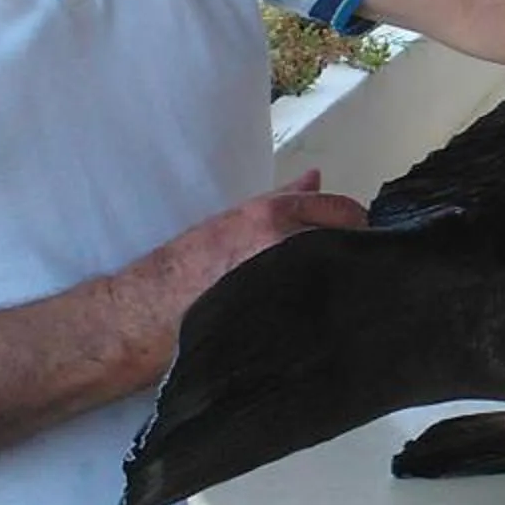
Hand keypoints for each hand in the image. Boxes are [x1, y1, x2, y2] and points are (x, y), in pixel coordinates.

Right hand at [100, 171, 369, 377]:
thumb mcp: (235, 219)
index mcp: (276, 217)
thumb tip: (317, 178)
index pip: (345, 211)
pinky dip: (333, 314)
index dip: (352, 224)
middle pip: (354, 245)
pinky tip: (324, 319)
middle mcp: (289, 247)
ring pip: (347, 279)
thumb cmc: (188, 266)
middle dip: (355, 253)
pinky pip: (330, 315)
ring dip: (348, 283)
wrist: (149, 314)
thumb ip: (283, 200)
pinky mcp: (292, 325)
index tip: (352, 237)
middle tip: (347, 267)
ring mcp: (293, 287)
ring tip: (335, 293)